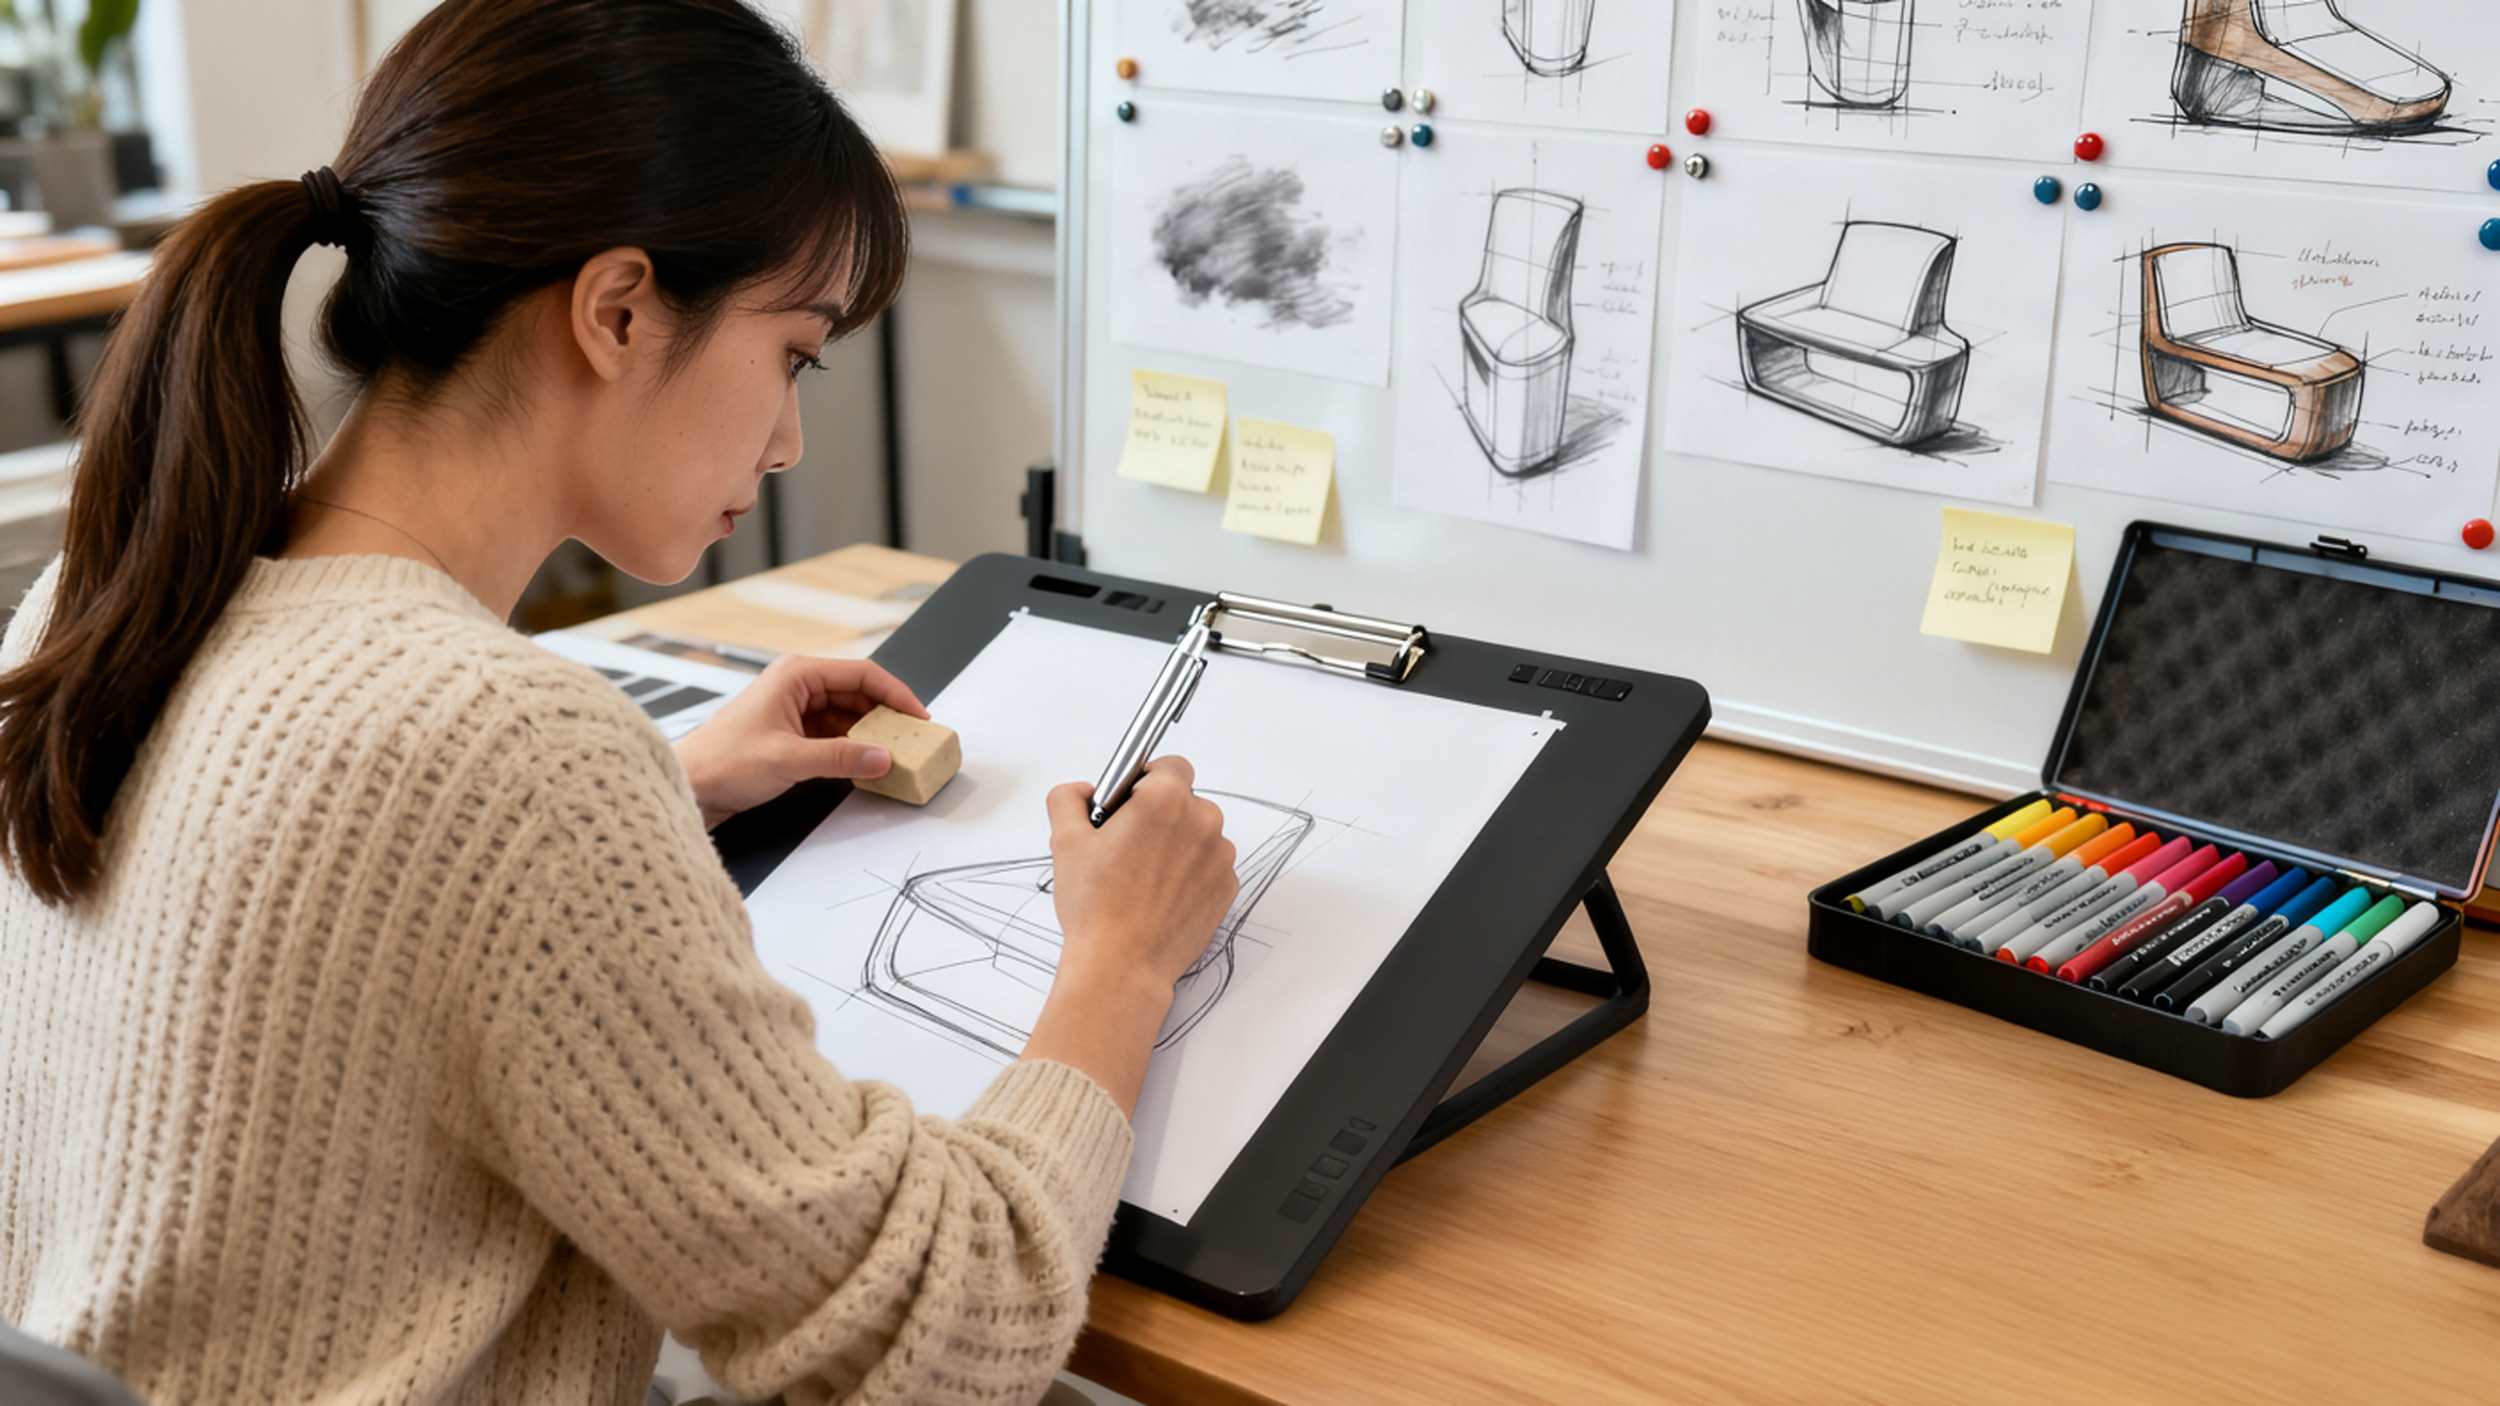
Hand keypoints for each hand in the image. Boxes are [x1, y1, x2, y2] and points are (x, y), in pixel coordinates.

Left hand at [674, 654, 927, 826]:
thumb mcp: (788, 759)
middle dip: (887, 716)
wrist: (689, 786)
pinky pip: (836, 734)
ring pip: (850, 715)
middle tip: (912, 739)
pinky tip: (868, 763)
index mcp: (796, 674)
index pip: (862, 673)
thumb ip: (840, 758)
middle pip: (859, 693)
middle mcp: (798, 685)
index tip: (918, 717)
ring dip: (871, 735)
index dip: (896, 694)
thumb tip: (882, 757)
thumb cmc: (720, 762)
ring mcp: (796, 709)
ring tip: (895, 754)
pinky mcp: (794, 733)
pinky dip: (854, 748)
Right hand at [1022, 756, 1238, 1116]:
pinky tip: (1159, 896)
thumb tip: (1079, 791)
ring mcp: (1220, 856)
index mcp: (1165, 799)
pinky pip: (1209, 867)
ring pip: (1199, 835)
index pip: (1170, 765)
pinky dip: (1189, 874)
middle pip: (1185, 801)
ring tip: (1141, 877)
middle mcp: (1203, 821)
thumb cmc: (1097, 906)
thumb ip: (1067, 799)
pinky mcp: (1227, 888)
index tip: (1130, 801)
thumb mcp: (1065, 841)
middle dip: (1159, 815)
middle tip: (1127, 845)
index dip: (1147, 779)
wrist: (1122, 965)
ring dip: (1177, 845)